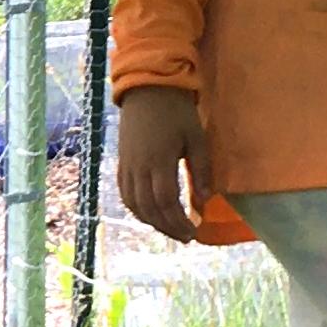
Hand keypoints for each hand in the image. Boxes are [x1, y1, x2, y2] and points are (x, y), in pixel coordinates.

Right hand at [115, 87, 212, 244]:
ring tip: (170, 229)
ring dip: (152, 221)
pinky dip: (137, 210)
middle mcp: (138, 168)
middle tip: (186, 237)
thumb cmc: (177, 112)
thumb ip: (201, 170)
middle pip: (149, 208)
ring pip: (134, 205)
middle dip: (167, 227)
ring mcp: (126, 166)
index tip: (194, 232)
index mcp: (158, 161)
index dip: (179, 221)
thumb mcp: (197, 138)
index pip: (166, 202)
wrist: (147, 89)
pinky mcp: (121, 163)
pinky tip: (151, 214)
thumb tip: (205, 200)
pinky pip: (125, 194)